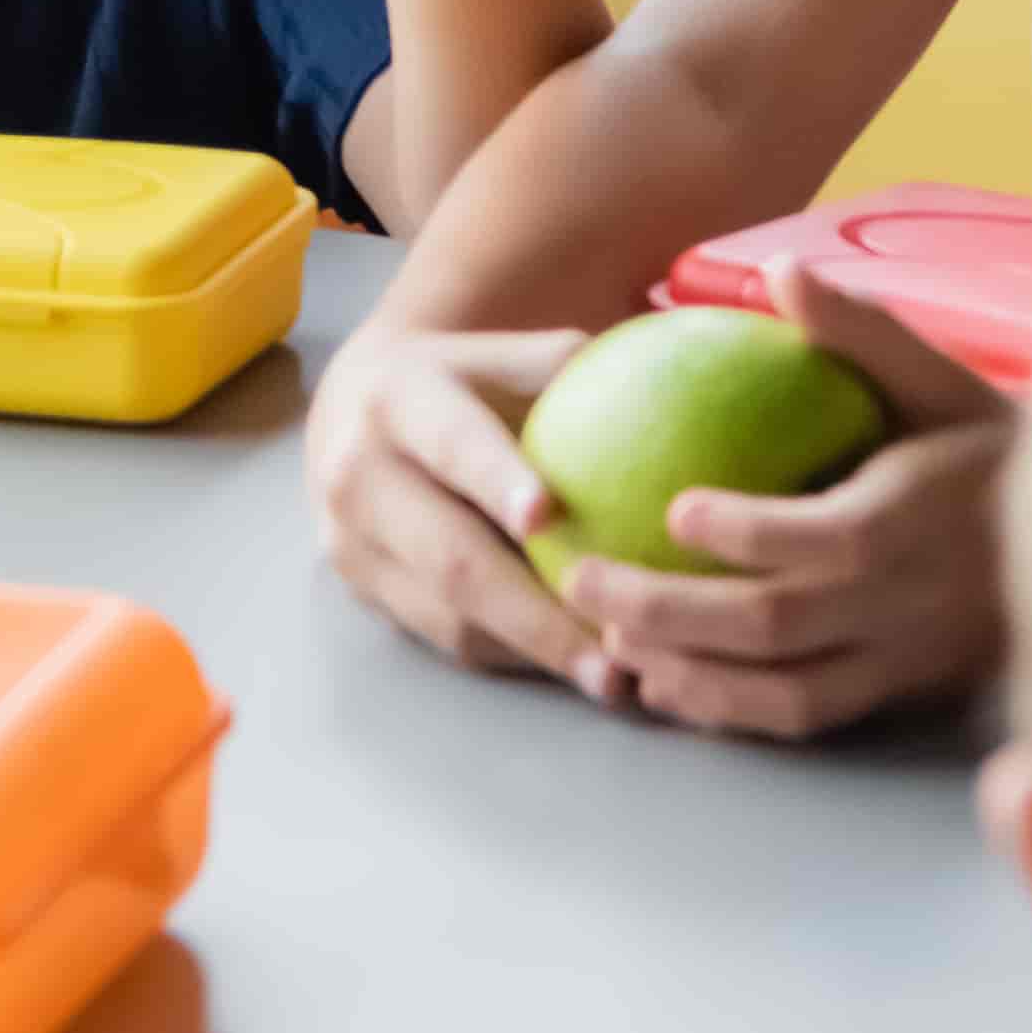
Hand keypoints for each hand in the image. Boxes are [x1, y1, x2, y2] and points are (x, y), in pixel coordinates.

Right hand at [308, 316, 624, 701]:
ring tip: (614, 678)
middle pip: (451, 558)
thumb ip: (572, 368)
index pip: (452, 443)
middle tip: (615, 657)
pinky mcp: (362, 591)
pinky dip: (514, 654)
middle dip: (536, 615)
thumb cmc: (466, 379)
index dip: (497, 480)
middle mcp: (358, 473)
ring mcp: (351, 542)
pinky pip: (446, 637)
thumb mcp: (505, 354)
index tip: (549, 518)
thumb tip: (679, 374)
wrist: (354, 408)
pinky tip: (574, 663)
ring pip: (448, 615)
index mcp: (397, 399)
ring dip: (535, 651)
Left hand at [548, 254, 1019, 743]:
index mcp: (920, 516)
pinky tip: (664, 686)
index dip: (751, 533)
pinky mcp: (897, 692)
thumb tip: (781, 270)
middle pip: (781, 625)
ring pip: (786, 690)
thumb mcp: (939, 374)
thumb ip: (861, 330)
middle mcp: (911, 600)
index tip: (675, 506)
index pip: (831, 539)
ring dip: (688, 674)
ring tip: (606, 643)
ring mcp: (904, 657)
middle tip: (582, 579)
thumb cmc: (983, 440)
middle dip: (670, 612)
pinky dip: (730, 711)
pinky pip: (806, 718)